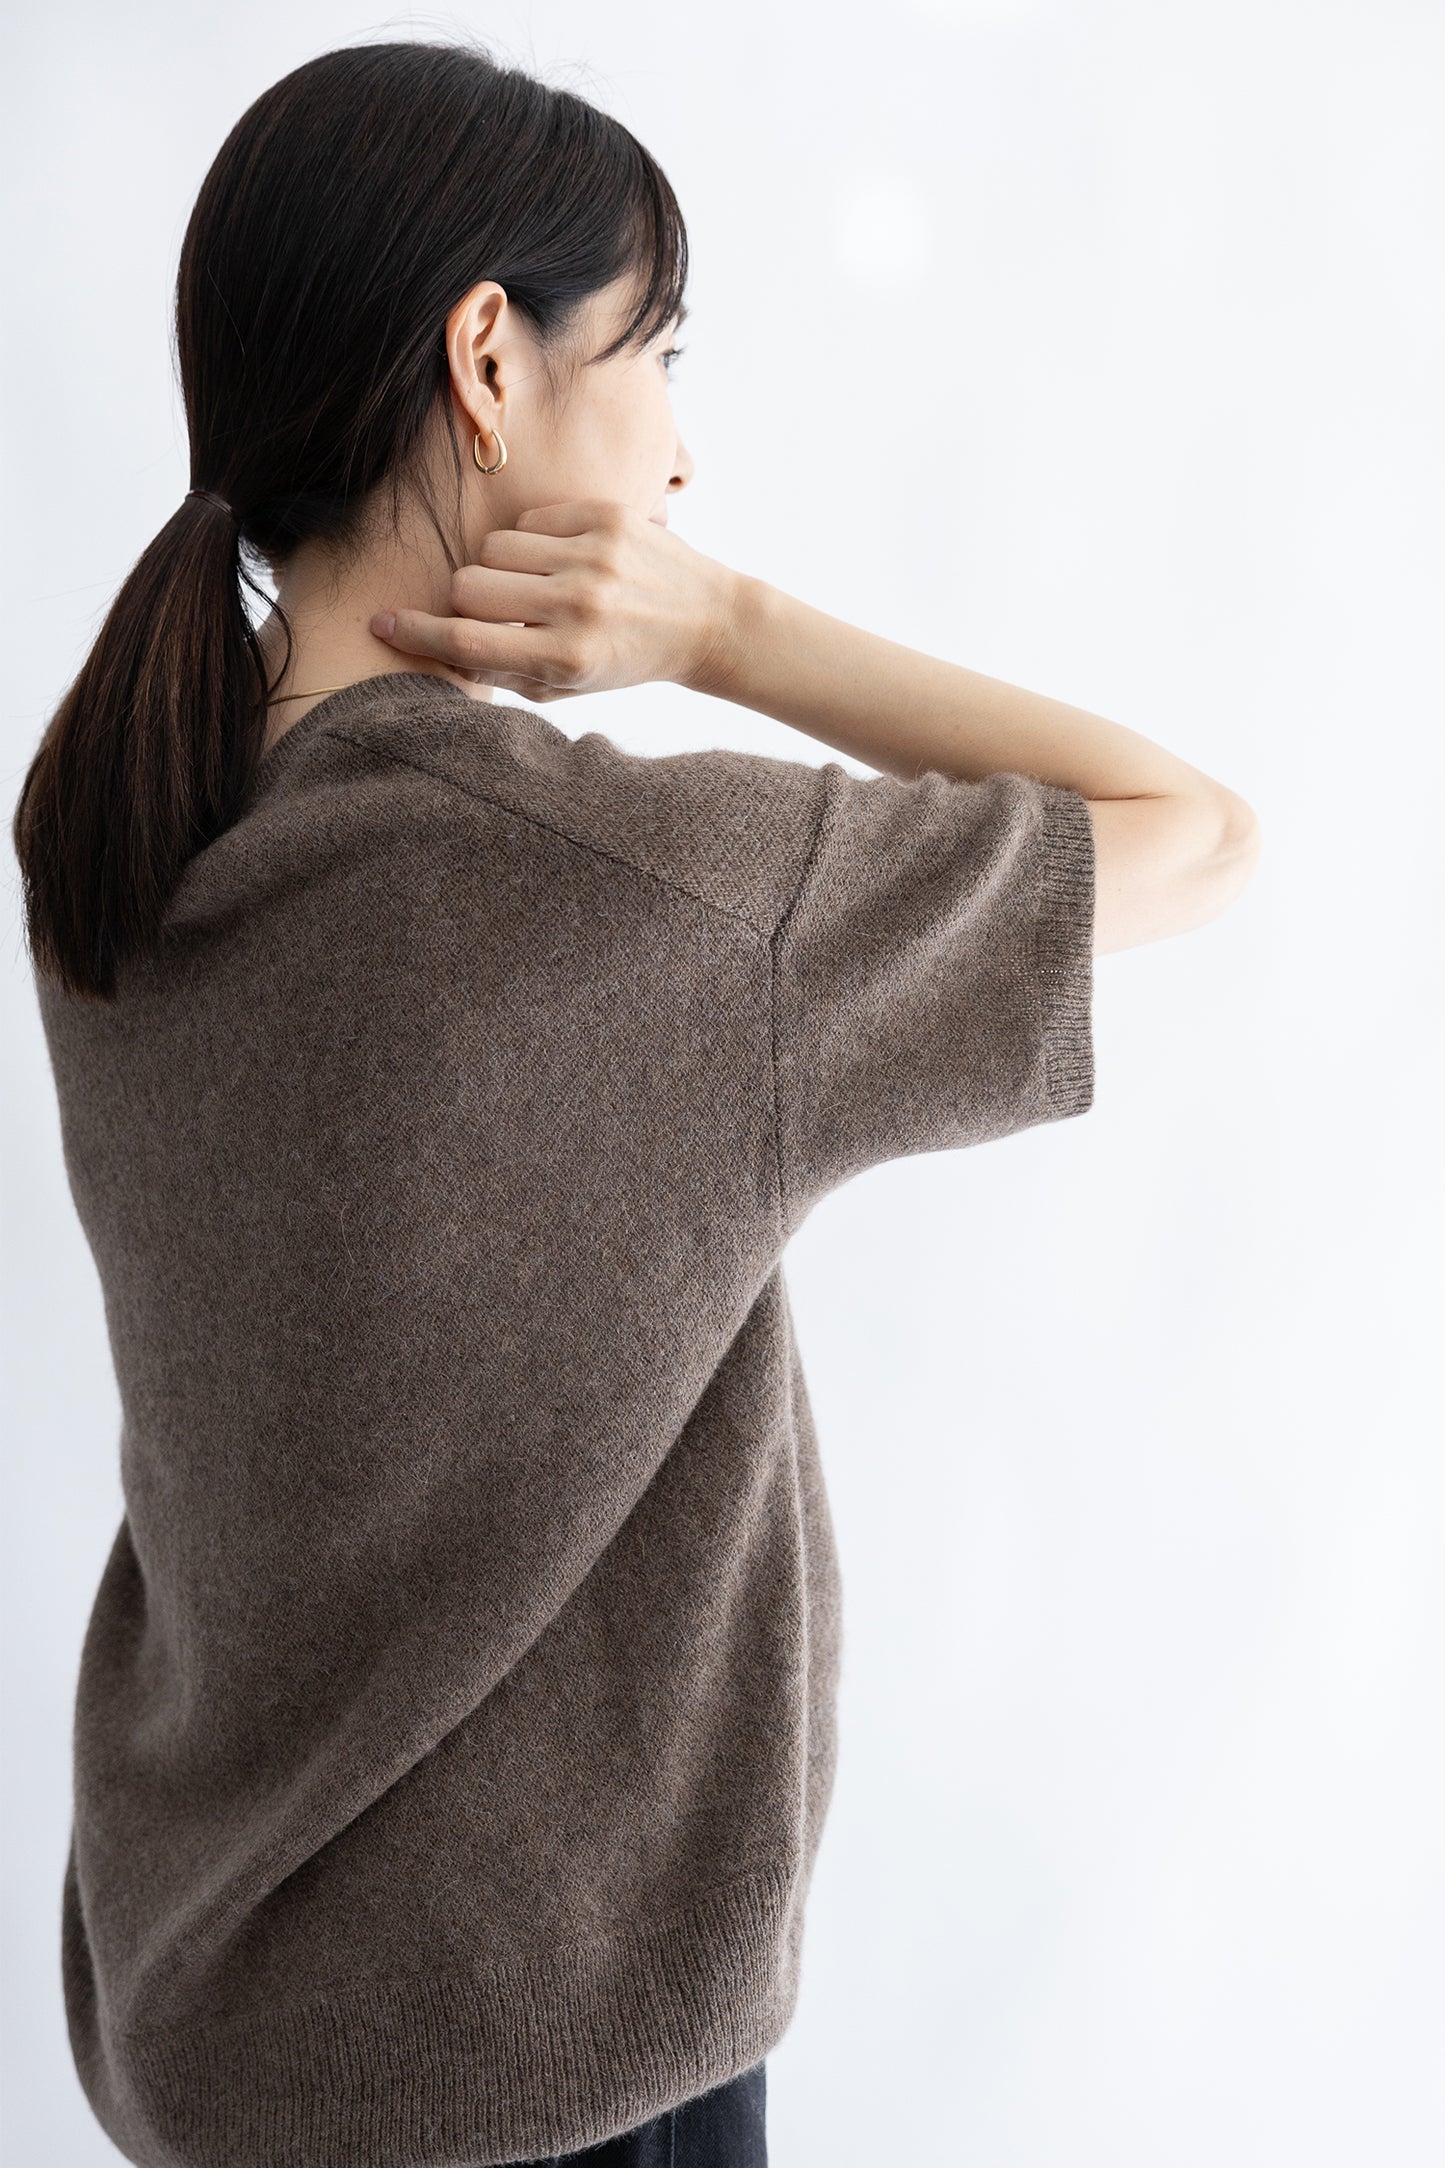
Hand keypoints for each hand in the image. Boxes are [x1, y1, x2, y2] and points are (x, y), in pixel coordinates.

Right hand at [368, 500, 739, 703]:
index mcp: (568, 657)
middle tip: (494, 611)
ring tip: (531, 585)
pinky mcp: (606, 517)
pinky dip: (530, 542)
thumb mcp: (568, 687)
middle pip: (469, 587)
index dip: (417, 633)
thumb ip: (504, 671)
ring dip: (498, 568)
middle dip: (466, 600)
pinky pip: (528, 521)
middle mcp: (579, 605)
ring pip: (493, 548)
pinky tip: (559, 560)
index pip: (469, 643)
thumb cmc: (624, 660)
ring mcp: (594, 557)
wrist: (705, 621)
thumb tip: (440, 650)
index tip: (383, 624)